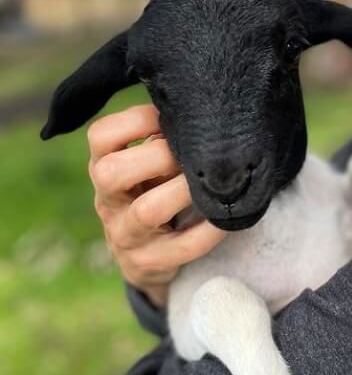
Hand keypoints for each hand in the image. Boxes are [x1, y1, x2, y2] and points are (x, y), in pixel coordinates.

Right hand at [87, 103, 226, 307]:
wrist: (148, 257)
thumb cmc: (154, 193)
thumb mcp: (145, 166)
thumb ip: (159, 139)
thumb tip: (198, 109)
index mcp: (103, 167)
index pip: (100, 136)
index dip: (135, 120)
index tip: (169, 118)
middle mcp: (108, 201)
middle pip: (111, 173)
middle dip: (158, 156)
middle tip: (190, 155)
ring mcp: (126, 236)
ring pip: (147, 211)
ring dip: (183, 191)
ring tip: (209, 183)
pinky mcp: (150, 264)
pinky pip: (183, 246)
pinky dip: (210, 230)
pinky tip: (227, 215)